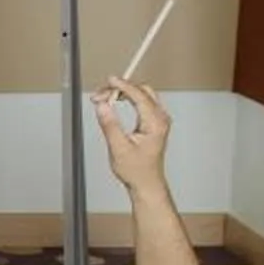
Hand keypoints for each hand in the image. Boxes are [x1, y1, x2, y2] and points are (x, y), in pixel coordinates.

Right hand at [88, 75, 171, 189]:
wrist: (146, 182)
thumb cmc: (136, 170)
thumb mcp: (118, 148)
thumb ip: (110, 124)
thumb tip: (103, 105)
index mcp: (155, 123)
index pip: (139, 95)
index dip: (123, 86)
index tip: (109, 82)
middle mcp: (160, 119)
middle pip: (142, 90)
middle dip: (121, 88)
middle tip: (102, 94)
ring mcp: (159, 120)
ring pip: (143, 94)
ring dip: (124, 92)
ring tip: (105, 98)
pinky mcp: (154, 122)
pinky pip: (143, 101)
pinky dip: (129, 98)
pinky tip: (117, 101)